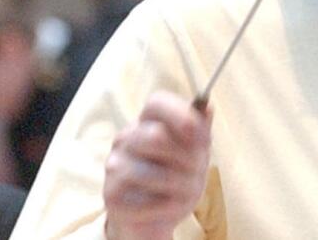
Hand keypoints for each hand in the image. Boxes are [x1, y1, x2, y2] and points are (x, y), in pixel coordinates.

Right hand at [103, 91, 211, 239]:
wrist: (158, 215)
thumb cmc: (179, 176)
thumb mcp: (196, 150)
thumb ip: (201, 128)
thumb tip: (207, 106)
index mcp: (147, 121)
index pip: (156, 102)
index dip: (182, 116)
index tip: (202, 137)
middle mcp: (126, 138)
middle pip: (155, 136)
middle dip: (187, 158)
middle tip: (197, 169)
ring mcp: (114, 166)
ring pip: (154, 173)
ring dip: (181, 186)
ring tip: (184, 190)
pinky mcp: (111, 195)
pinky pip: (146, 200)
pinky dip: (166, 206)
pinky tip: (166, 204)